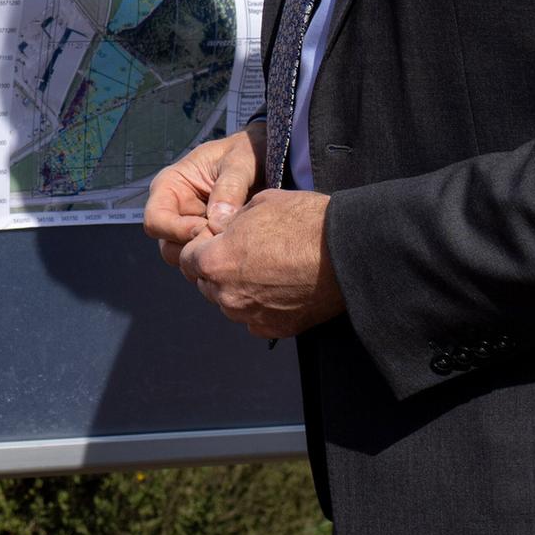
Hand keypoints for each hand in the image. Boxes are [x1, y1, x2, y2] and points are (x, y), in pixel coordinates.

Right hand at [144, 121, 263, 265]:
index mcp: (170, 186)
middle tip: (224, 243)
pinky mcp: (208, 239)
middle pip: (166, 245)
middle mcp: (175, 209)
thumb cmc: (247, 152)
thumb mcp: (240, 162)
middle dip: (192, 249)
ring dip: (206, 257)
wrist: (267, 158)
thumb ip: (229, 188)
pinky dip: (219, 260)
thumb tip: (216, 222)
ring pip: (184, 257)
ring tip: (234, 245)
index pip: (155, 220)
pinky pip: (205, 259)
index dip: (176, 230)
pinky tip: (240, 249)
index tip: (208, 229)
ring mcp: (191, 227)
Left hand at [176, 189, 343, 339]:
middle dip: (215, 268)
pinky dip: (259, 306)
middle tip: (242, 252)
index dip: (200, 245)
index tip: (217, 238)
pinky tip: (278, 287)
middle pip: (206, 283)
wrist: (348, 251)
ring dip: (236, 288)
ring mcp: (251, 316)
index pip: (186, 259)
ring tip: (263, 268)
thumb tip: (219, 228)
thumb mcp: (256, 204)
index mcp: (215, 262)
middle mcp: (227, 295)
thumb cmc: (303, 221)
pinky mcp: (276, 329)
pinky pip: (254, 319)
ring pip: (229, 303)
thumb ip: (228, 222)